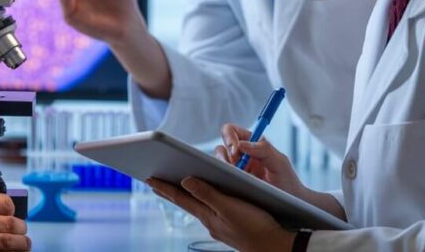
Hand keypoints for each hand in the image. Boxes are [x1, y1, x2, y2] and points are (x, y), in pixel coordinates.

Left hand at [148, 177, 294, 251]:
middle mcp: (210, 221)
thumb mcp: (230, 207)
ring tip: (174, 188)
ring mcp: (220, 225)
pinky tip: (204, 201)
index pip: (180, 198)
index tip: (148, 179)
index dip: (164, 188)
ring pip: (197, 207)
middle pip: (186, 202)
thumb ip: (207, 194)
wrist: (276, 246)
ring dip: (185, 196)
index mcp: (207, 215)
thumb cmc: (256, 226)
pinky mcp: (230, 226)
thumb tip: (185, 181)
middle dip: (170, 191)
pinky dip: (202, 202)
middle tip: (154, 182)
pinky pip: (210, 211)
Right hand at [215, 123, 305, 199]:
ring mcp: (235, 169)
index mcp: (252, 144)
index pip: (232, 131)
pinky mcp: (232, 182)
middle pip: (221, 146)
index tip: (236, 151)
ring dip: (223, 168)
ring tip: (236, 178)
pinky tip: (233, 186)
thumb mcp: (279, 163)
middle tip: (234, 167)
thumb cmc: (288, 181)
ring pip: (218, 162)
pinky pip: (220, 177)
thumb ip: (264, 149)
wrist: (290, 204)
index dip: (229, 138)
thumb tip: (240, 144)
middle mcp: (241, 155)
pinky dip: (222, 179)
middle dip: (224, 156)